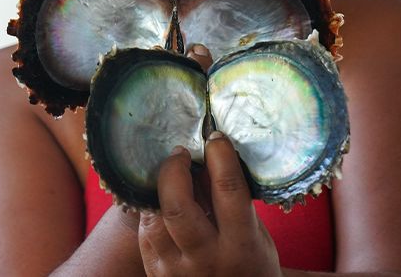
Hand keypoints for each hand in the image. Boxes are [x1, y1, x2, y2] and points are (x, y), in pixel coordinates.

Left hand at [137, 131, 282, 275]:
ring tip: (169, 175)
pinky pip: (145, 232)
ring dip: (159, 189)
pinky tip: (161, 199)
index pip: (228, 190)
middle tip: (180, 153)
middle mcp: (207, 258)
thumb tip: (209, 159)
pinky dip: (151, 210)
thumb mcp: (255, 236)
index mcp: (241, 245)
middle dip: (174, 170)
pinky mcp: (155, 273)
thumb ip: (233, 203)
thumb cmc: (251, 267)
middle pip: (178, 205)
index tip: (215, 138)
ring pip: (154, 217)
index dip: (220, 156)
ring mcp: (177, 270)